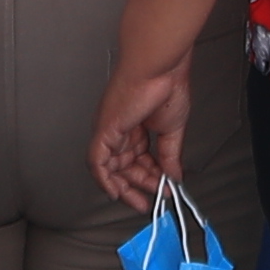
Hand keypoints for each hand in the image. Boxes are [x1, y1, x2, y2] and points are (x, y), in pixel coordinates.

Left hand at [88, 58, 189, 210]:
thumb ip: (169, 155)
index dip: (150, 178)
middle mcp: (119, 130)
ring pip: (109, 168)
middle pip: (123, 168)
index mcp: (135, 127)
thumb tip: (173, 175)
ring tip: (142, 199)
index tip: (163, 190)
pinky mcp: (104, 130)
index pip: (137, 161)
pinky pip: (97, 162)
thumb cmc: (166, 86)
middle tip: (151, 200)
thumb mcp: (172, 130)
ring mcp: (110, 130)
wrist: (160, 69)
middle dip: (138, 187)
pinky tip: (115, 192)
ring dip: (125, 187)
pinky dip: (104, 180)